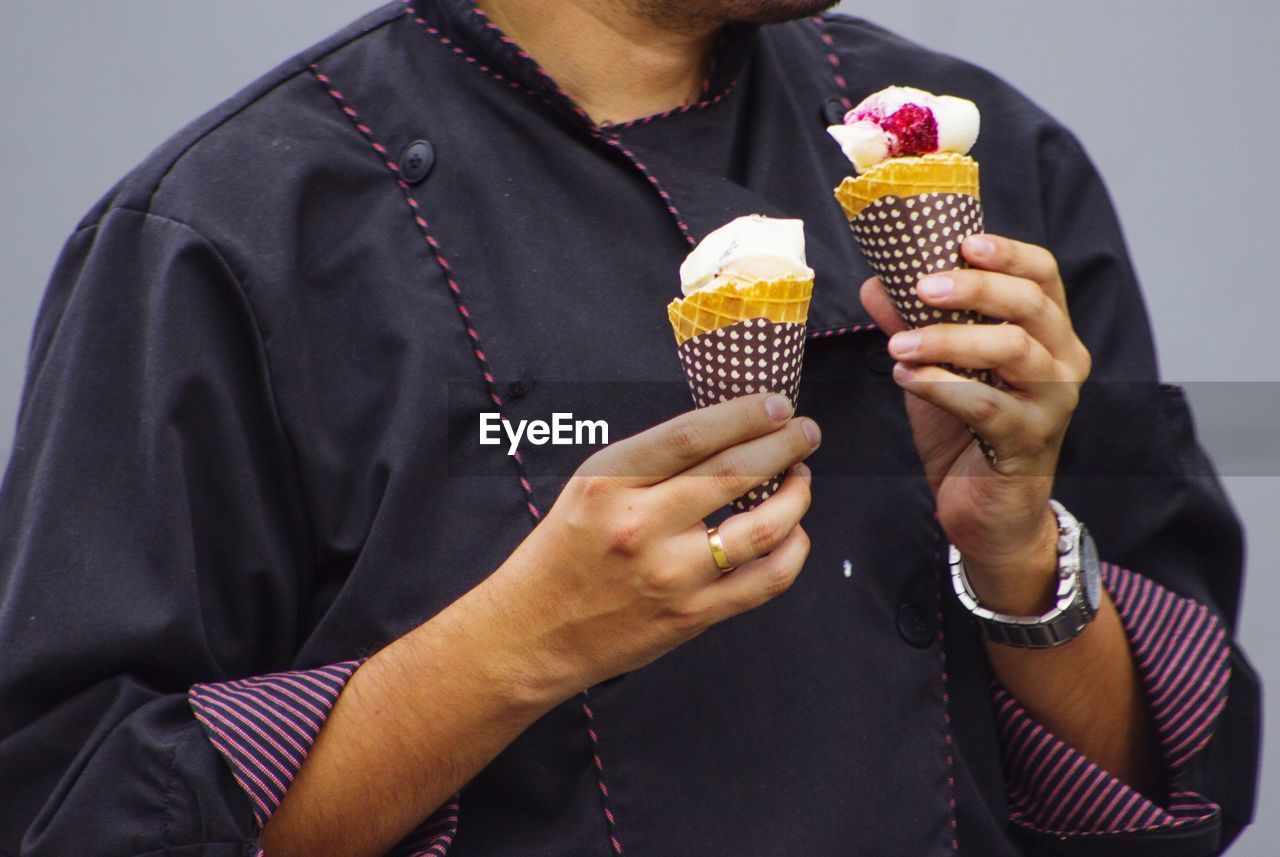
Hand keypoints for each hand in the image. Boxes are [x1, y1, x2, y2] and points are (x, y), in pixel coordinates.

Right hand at [481, 393, 819, 703]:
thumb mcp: (590, 487)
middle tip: (805, 432)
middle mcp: (640, 525)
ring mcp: (670, 575)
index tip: (777, 404)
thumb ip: (651, 462)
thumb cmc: (564, 551)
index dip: (745, 414)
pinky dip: (793, 550)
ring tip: (801, 478)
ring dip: (797, 495)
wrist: (534, 632)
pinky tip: (794, 532)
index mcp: (609, 482)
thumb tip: (729, 432)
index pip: (692, 435)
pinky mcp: (691, 615)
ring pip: (762, 526)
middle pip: (735, 472)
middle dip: (784, 444)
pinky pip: (765, 580)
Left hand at [859, 234, 1090, 611]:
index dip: (1007, 252)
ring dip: (948, 340)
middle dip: (974, 289)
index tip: (962, 241)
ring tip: (899, 343)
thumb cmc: (966, 434)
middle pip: (1029, 305)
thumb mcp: (938, 370)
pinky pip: (985, 404)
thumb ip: (913, 325)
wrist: (988, 514)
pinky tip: (906, 377)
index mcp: (1049, 333)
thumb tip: (875, 283)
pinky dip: (940, 386)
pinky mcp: (1028, 442)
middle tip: (921, 286)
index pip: (1043, 275)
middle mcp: (1064, 361)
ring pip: (1011, 351)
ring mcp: (1052, 403)